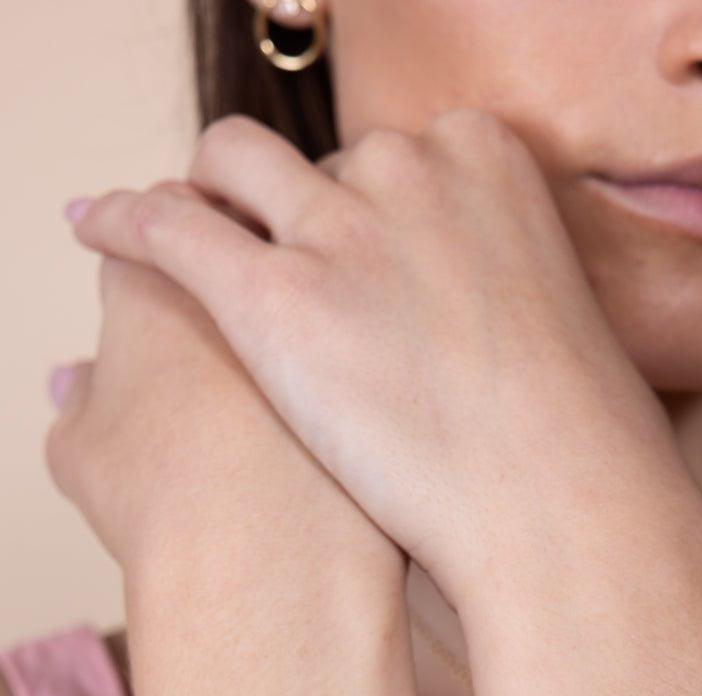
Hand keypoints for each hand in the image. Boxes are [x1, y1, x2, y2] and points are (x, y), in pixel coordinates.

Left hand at [66, 111, 685, 609]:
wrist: (562, 506)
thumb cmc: (575, 443)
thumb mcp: (559, 320)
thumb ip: (500, 282)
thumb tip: (469, 316)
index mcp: (486, 154)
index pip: (393, 156)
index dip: (365, 209)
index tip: (357, 253)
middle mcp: (406, 167)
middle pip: (317, 165)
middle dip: (293, 210)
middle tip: (281, 269)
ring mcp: (336, 226)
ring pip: (231, 167)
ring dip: (207, 194)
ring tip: (182, 239)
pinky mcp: (272, 298)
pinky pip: (167, 230)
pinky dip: (122, 221)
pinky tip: (97, 230)